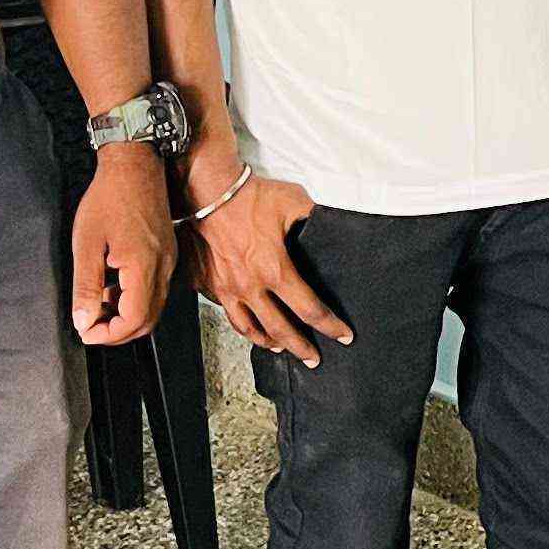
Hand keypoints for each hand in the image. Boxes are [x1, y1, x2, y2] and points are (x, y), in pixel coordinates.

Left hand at [70, 141, 173, 345]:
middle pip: (147, 321)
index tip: (86, 331)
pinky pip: (156, 290)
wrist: (134, 164)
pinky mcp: (167, 254)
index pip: (133, 320)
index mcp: (143, 267)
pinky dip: (135, 300)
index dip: (108, 335)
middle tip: (91, 326)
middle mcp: (162, 267)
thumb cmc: (110, 196)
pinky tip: (113, 287)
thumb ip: (86, 286)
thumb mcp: (87, 243)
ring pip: (153, 308)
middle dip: (118, 332)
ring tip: (98, 304)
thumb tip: (84, 319)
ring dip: (126, 316)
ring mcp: (168, 261)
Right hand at [182, 140, 352, 365]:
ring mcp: (225, 288)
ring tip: (279, 346)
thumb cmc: (249, 196)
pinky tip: (248, 321)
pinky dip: (240, 321)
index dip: (330, 326)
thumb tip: (332, 229)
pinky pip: (225, 311)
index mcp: (275, 270)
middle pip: (280, 330)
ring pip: (248, 328)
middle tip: (313, 359)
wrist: (207, 189)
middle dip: (301, 348)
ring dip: (267, 341)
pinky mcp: (206, 283)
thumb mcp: (294, 202)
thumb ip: (314, 220)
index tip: (343, 336)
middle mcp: (250, 286)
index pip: (309, 310)